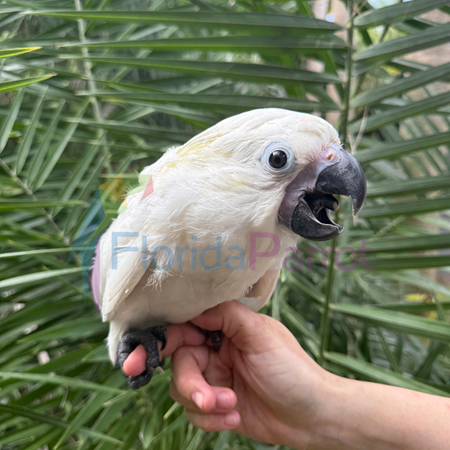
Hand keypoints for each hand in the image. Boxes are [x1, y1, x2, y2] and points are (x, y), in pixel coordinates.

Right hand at [168, 300, 330, 448]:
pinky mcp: (216, 405)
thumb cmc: (292, 369)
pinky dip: (212, 419)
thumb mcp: (260, 334)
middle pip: (178, 363)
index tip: (138, 362)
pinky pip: (195, 413)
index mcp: (223, 327)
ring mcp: (214, 379)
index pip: (182, 327)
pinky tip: (235, 418)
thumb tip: (193, 306)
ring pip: (182, 390)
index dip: (158, 342)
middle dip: (190, 383)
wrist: (312, 416)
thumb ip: (225, 315)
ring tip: (233, 407)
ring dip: (206, 403)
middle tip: (207, 398)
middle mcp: (214, 351)